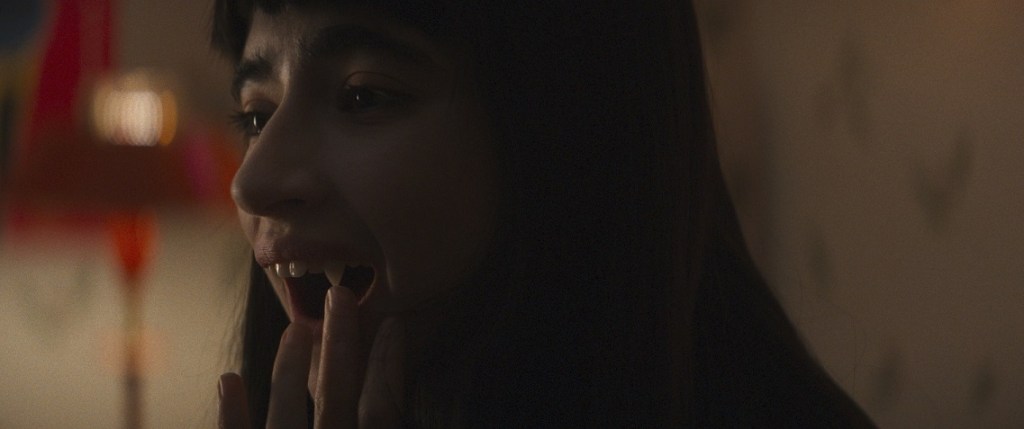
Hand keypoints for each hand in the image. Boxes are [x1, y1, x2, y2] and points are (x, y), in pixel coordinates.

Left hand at [219, 286, 404, 428]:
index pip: (382, 408)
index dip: (389, 364)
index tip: (393, 323)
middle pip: (336, 395)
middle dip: (340, 342)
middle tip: (340, 295)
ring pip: (286, 411)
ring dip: (289, 366)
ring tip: (294, 328)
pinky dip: (232, 411)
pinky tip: (229, 378)